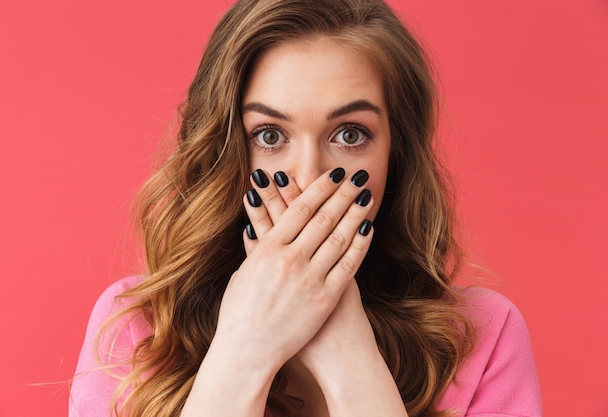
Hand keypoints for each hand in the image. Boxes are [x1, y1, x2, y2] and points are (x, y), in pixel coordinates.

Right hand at [212, 168, 373, 375]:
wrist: (248, 351)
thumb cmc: (238, 314)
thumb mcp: (241, 274)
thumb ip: (255, 250)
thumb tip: (256, 228)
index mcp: (267, 249)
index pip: (300, 209)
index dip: (320, 188)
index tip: (334, 175)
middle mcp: (290, 259)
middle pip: (324, 217)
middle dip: (343, 193)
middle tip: (357, 176)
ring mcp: (310, 279)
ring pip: (339, 237)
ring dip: (355, 213)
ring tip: (367, 195)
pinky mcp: (325, 299)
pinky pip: (348, 266)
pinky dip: (360, 245)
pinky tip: (368, 228)